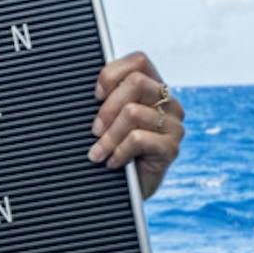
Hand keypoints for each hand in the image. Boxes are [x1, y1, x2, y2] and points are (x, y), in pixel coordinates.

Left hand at [88, 50, 184, 198]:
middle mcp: (169, 103)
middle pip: (136, 82)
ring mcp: (174, 125)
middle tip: (94, 131)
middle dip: (107, 108)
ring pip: (132, 113)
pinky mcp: (171, 148)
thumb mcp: (106, 120)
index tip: (95, 97)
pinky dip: (118, 152)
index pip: (139, 61)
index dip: (112, 74)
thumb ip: (104, 99)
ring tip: (97, 154)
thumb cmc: (110, 150)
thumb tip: (80, 84)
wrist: (125, 192)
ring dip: (107, 137)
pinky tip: (113, 163)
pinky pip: (137, 139)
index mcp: (153, 89)